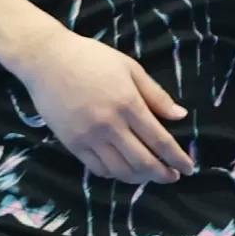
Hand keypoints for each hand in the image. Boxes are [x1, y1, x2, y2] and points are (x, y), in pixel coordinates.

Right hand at [13, 27, 190, 184]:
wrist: (46, 59)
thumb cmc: (90, 57)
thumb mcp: (129, 68)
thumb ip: (156, 95)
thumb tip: (180, 116)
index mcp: (128, 104)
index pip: (160, 141)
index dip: (177, 158)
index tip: (188, 168)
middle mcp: (110, 125)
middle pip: (143, 161)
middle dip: (162, 174)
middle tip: (172, 177)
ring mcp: (89, 136)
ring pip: (120, 170)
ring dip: (140, 178)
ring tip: (149, 176)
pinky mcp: (72, 142)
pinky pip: (97, 167)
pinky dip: (114, 174)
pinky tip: (122, 170)